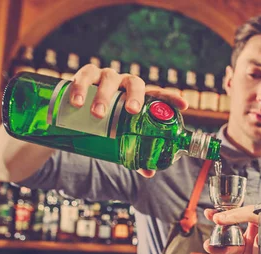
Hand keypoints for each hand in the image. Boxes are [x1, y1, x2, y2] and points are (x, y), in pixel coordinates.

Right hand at [69, 63, 188, 177]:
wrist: (77, 111)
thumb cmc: (107, 124)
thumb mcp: (120, 137)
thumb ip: (134, 152)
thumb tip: (149, 172)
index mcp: (139, 97)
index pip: (158, 95)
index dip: (171, 98)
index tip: (184, 105)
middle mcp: (125, 84)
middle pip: (135, 83)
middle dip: (135, 96)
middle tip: (132, 112)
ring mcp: (106, 77)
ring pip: (109, 79)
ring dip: (104, 96)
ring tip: (98, 115)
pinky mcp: (86, 75)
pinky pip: (85, 75)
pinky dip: (80, 87)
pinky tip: (76, 102)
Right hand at [203, 205, 259, 253]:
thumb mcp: (258, 213)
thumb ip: (239, 215)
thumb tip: (219, 219)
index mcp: (255, 216)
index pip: (235, 213)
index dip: (222, 212)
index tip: (211, 212)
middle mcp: (251, 229)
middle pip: (229, 226)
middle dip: (217, 224)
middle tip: (208, 217)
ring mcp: (249, 242)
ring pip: (227, 241)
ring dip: (216, 241)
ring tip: (208, 243)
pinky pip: (231, 251)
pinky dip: (222, 250)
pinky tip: (213, 248)